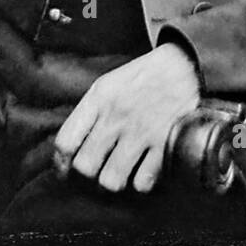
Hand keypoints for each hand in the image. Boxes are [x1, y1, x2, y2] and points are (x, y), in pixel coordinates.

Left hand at [52, 43, 200, 193]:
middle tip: (97, 169)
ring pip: (111, 180)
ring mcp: (142, 132)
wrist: (184, 63)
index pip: (66, 141)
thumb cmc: (142, 77)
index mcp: (100, 98)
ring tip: (119, 171)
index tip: (66, 169)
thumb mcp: (107, 84)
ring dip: (114, 180)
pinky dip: (141, 181)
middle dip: (89, 173)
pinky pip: (142, 182)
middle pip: (85, 167)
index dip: (61, 162)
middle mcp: (118, 116)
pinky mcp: (165, 144)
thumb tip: (67, 152)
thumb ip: (88, 114)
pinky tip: (142, 169)